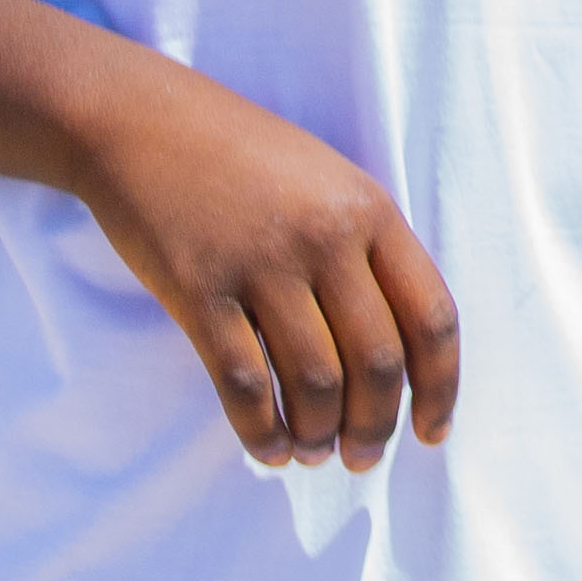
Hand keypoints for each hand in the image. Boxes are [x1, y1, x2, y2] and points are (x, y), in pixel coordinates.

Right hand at [65, 59, 460, 466]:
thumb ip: (372, 253)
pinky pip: (243, 381)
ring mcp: (261, 264)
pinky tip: (268, 448)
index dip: (440, 387)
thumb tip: (402, 354)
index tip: (431, 432)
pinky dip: (261, 429)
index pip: (432, 318)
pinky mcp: (198, 289)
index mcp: (373, 213)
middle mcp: (326, 239)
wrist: (141, 123)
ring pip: (315, 380)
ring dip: (319, 433)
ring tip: (313, 453)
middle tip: (362, 457)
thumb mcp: (332, 184)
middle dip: (375, 424)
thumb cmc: (246, 159)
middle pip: (378, 361)